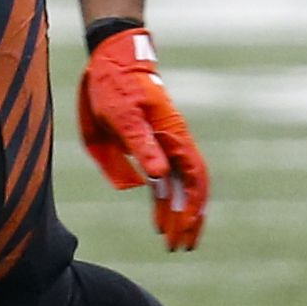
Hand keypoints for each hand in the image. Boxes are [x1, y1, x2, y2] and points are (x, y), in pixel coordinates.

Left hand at [76, 26, 210, 248]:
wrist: (113, 58)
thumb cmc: (115, 85)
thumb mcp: (122, 116)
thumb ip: (141, 146)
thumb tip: (159, 178)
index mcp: (172, 136)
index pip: (193, 180)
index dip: (190, 210)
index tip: (183, 235)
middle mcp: (175, 143)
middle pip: (192, 188)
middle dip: (189, 219)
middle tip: (182, 247)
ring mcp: (165, 144)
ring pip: (179, 187)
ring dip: (177, 214)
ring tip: (173, 242)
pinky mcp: (152, 145)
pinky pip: (164, 180)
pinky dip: (164, 201)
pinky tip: (160, 219)